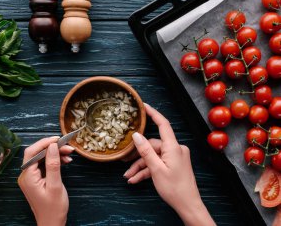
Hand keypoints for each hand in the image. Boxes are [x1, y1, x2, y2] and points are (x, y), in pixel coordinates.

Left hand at [18, 136, 73, 225]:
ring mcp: (30, 177)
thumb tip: (52, 146)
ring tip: (69, 154)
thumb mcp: (55, 185)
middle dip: (52, 148)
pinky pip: (44, 165)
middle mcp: (26, 175)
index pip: (32, 152)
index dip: (44, 143)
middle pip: (37, 154)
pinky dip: (54, 161)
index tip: (58, 139)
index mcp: (27, 177)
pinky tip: (65, 161)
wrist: (52, 223)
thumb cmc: (53, 208)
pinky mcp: (36, 179)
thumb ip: (53, 164)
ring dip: (55, 154)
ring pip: (41, 158)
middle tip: (68, 147)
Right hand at [124, 104, 215, 225]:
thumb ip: (146, 151)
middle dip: (138, 155)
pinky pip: (157, 164)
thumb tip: (136, 135)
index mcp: (173, 147)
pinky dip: (147, 171)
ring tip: (128, 176)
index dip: (153, 114)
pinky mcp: (173, 164)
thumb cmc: (175, 189)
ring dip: (140, 166)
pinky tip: (135, 179)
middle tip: (124, 161)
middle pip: (153, 146)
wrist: (188, 205)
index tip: (144, 106)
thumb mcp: (156, 169)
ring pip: (153, 157)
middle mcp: (175, 149)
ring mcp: (175, 157)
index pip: (163, 124)